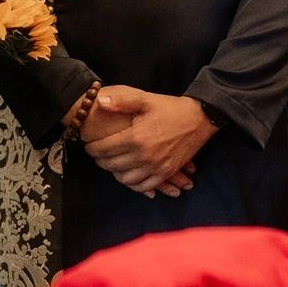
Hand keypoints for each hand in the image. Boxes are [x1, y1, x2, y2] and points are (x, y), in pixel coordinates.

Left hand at [77, 102, 193, 191]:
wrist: (199, 118)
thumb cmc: (170, 108)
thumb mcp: (145, 99)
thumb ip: (122, 102)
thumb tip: (100, 102)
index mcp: (136, 137)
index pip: (105, 149)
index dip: (93, 148)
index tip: (88, 145)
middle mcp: (144, 155)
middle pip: (112, 165)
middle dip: (101, 160)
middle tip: (97, 155)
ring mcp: (156, 167)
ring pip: (125, 179)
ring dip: (115, 173)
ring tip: (112, 164)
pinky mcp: (166, 172)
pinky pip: (144, 186)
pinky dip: (133, 184)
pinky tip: (128, 175)